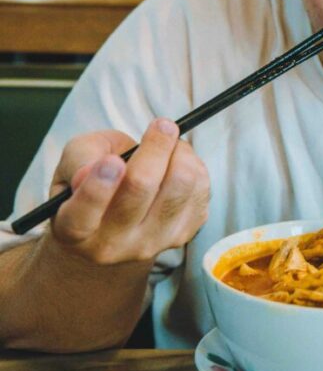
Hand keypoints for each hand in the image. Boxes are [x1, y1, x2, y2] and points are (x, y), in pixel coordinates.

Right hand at [49, 119, 209, 266]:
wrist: (115, 223)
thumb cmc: (92, 182)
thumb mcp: (73, 163)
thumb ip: (81, 159)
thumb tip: (98, 166)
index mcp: (73, 230)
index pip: (83, 216)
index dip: (98, 188)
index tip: (112, 160)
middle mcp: (110, 245)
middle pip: (140, 188)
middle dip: (155, 147)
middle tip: (161, 125)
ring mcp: (149, 244)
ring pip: (180, 185)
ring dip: (179, 153)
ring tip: (168, 147)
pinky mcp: (182, 234)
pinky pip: (201, 188)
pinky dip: (192, 165)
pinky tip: (176, 165)